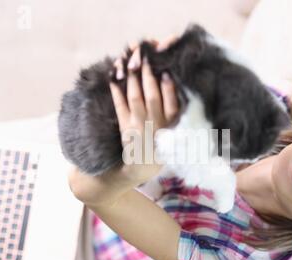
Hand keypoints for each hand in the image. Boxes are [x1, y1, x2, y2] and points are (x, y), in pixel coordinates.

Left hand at [109, 35, 179, 183]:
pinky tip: (114, 78)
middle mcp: (155, 125)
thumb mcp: (175, 137)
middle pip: (152, 97)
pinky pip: (120, 106)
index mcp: (170, 127)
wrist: (139, 170)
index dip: (169, 89)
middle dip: (148, 76)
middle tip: (144, 57)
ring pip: (136, 98)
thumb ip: (176, 117)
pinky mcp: (124, 128)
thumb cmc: (159, 150)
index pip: (171, 105)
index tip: (166, 73)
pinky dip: (117, 91)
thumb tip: (177, 91)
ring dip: (133, 78)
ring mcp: (138, 126)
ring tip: (130, 60)